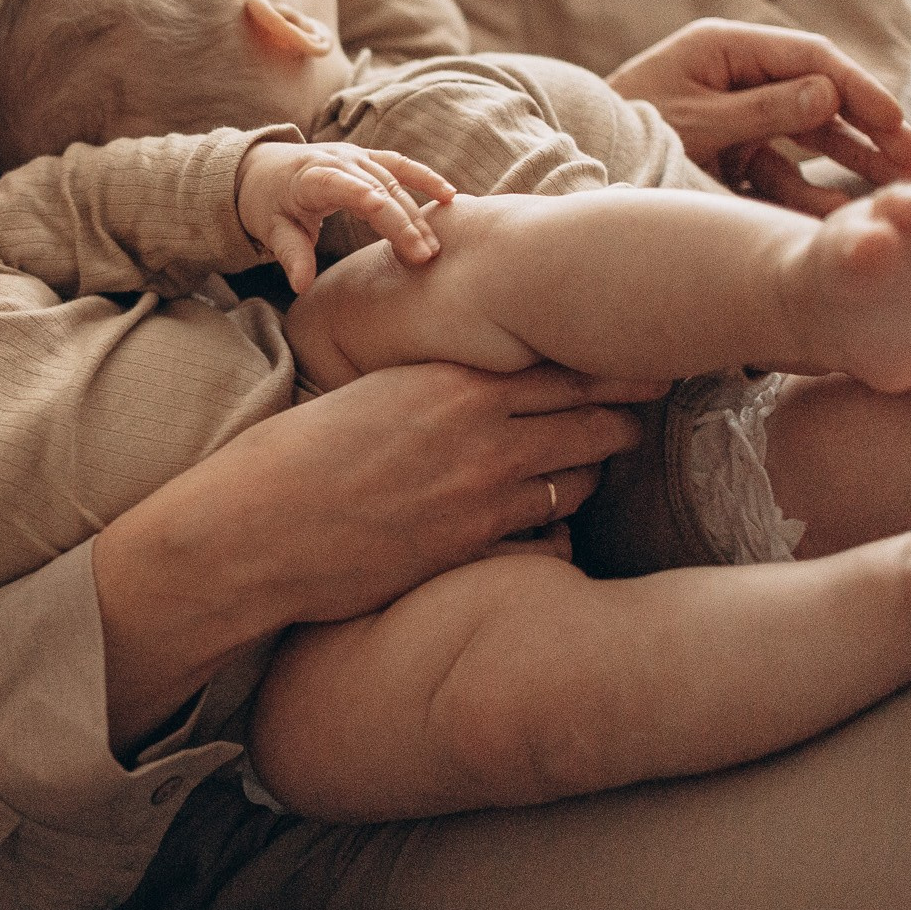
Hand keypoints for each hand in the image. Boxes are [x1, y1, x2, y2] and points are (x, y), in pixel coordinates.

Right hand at [88, 361, 658, 750]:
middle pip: (591, 419)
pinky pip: (549, 536)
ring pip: (578, 478)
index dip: (612, 368)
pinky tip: (561, 525)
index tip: (645, 361)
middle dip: (626, 416)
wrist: (259, 527)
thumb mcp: (373, 398)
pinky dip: (561, 528)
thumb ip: (435, 391)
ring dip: (597, 470)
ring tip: (609, 460)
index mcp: (450, 382)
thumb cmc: (299, 456)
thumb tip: (475, 389)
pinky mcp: (471, 548)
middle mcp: (478, 432)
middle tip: (650, 409)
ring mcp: (481, 494)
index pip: (561, 368)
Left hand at [236, 140, 451, 291]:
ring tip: (435, 245)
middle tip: (425, 257)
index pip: (346, 189)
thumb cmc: (268, 203)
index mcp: (313, 177)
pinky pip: (400, 165)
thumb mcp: (271, 229)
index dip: (370, 203)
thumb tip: (301, 287)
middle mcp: (339, 161)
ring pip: (394, 182)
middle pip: (379, 191)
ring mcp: (355, 156)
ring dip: (417, 213)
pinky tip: (449, 196)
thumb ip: (290, 254)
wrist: (262, 169)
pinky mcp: (367, 158)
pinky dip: (424, 178)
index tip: (395, 228)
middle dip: (403, 223)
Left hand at [608, 19, 910, 214]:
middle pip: (818, 98)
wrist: (567, 170)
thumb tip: (828, 94)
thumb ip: (759, 110)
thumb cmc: (621, 134)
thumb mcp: (692, 122)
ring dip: (852, 164)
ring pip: (807, 139)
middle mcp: (736, 77)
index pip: (809, 57)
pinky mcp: (728, 155)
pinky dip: (808, 193)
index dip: (860, 89)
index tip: (897, 123)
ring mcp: (735, 117)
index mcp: (723, 47)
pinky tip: (843, 216)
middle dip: (869, 130)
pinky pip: (779, 172)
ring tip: (900, 190)